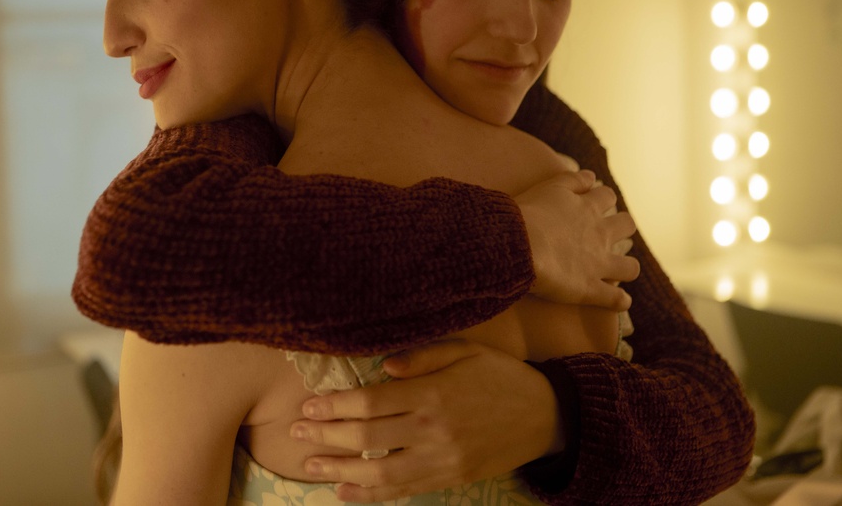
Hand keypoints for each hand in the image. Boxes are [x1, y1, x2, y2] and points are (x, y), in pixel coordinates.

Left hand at [290, 340, 560, 501]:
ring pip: (378, 472)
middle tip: (296, 432)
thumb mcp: (466, 351)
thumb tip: (382, 366)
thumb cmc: (501, 377)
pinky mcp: (450, 479)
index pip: (370, 402)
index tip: (309, 406)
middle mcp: (432, 430)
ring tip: (310, 465)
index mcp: (432, 393)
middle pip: (366, 438)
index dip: (335, 406)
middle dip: (326, 435)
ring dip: (339, 470)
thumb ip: (423, 356)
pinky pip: (403, 491)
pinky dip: (370, 495)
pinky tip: (344, 491)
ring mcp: (441, 460)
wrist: (546, 417)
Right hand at [516, 169, 638, 309]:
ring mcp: (598, 263)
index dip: (601, 200)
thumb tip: (591, 176)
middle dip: (621, 228)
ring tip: (615, 271)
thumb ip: (572, 180)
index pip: (607, 196)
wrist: (519, 244)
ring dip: (626, 268)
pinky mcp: (590, 289)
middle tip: (604, 236)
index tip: (592, 204)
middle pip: (626, 226)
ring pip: (630, 267)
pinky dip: (619, 301)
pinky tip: (618, 302)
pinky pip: (616, 299)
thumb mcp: (549, 187)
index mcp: (588, 208)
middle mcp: (599, 234)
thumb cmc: (526, 214)